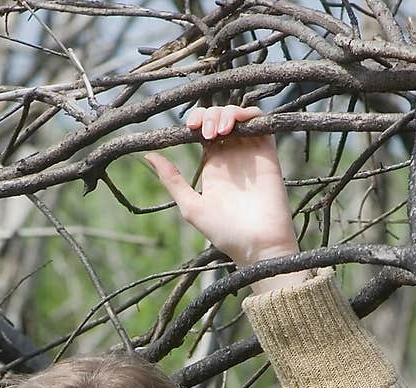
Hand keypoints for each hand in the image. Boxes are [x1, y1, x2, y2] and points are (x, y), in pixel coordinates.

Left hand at [144, 104, 301, 273]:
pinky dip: (247, 115)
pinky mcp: (267, 153)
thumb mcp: (191, 206)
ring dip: (226, 113)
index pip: (204, 130)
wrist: (257, 245)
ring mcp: (250, 152)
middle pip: (220, 118)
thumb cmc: (224, 232)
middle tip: (204, 132)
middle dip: (209, 115)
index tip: (189, 127)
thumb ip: (172, 180)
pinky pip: (261, 122)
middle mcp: (232, 156)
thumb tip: (148, 155)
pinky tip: (234, 126)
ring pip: (239, 116)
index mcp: (214, 166)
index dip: (196, 120)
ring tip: (217, 132)